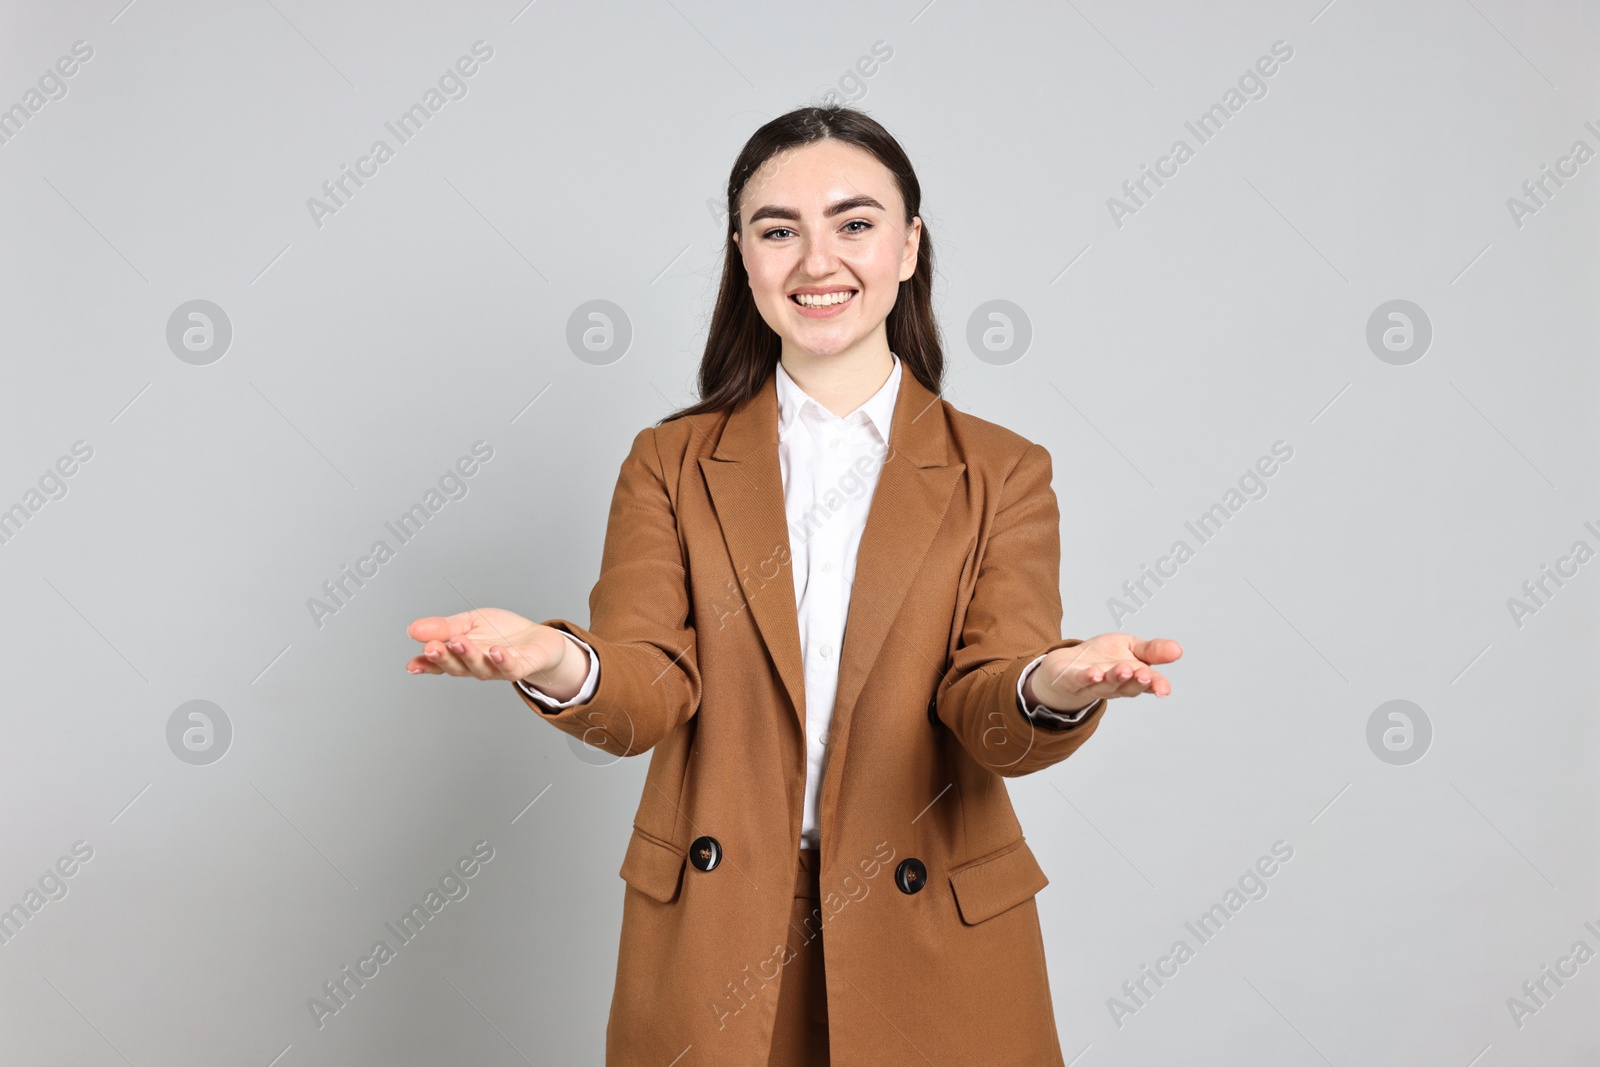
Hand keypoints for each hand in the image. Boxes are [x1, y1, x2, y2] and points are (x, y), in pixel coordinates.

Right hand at [405, 609, 579, 693]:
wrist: (538, 638)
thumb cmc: (501, 633)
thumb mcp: (469, 623)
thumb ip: (444, 627)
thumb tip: (413, 630)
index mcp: (462, 656)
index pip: (440, 663)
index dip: (426, 665)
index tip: (412, 664)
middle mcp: (478, 666)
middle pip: (458, 666)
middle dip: (444, 657)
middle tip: (431, 648)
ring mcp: (499, 669)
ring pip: (481, 668)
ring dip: (469, 656)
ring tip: (459, 642)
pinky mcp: (522, 666)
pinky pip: (512, 668)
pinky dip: (503, 661)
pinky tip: (496, 651)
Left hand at [1024, 633, 1181, 712]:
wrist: (1066, 665)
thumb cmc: (1103, 658)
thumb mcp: (1130, 647)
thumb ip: (1152, 650)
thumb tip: (1178, 649)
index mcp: (1133, 677)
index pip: (1148, 684)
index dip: (1156, 686)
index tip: (1164, 688)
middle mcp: (1115, 685)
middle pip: (1128, 686)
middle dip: (1137, 681)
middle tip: (1144, 675)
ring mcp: (1093, 685)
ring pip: (1106, 684)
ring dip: (1115, 678)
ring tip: (1123, 670)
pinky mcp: (1073, 680)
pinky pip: (1081, 681)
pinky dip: (1088, 677)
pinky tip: (1094, 673)